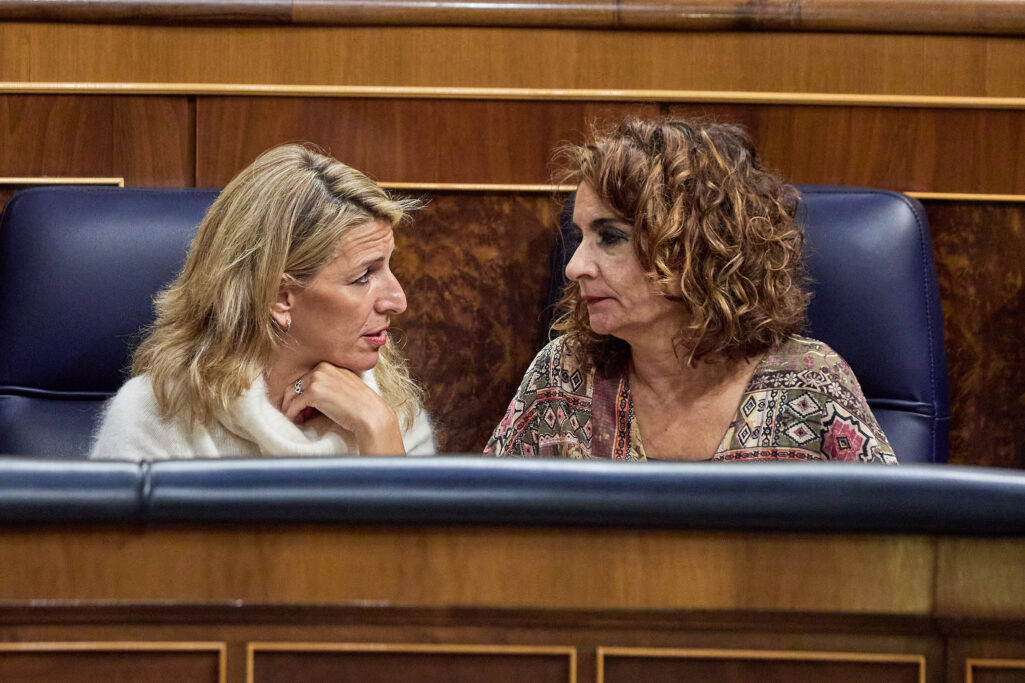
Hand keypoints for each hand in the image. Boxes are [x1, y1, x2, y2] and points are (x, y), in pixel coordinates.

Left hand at [280, 362, 404, 455]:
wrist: (371, 414)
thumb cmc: (361, 405)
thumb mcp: (345, 385)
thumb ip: (330, 384)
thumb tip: (312, 396)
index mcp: (330, 365)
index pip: (306, 378)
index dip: (302, 393)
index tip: (304, 406)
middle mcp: (322, 368)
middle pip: (296, 384)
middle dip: (293, 401)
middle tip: (297, 414)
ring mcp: (317, 379)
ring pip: (291, 394)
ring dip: (290, 408)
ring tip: (295, 419)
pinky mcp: (313, 392)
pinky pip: (294, 405)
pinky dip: (292, 414)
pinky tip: (296, 421)